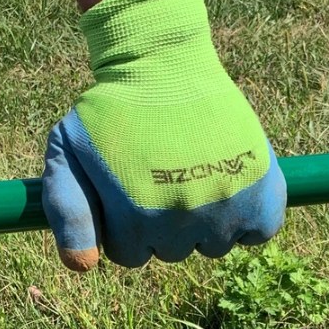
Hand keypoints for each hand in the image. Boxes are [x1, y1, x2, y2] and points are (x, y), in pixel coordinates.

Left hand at [42, 0, 285, 269]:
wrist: (164, 61)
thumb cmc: (113, 109)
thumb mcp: (68, 151)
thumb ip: (66, 210)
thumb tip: (83, 267)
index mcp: (135, 217)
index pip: (131, 254)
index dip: (127, 222)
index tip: (131, 184)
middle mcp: (181, 221)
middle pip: (172, 251)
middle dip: (164, 221)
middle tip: (164, 170)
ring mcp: (224, 211)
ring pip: (213, 245)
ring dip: (205, 219)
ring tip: (196, 170)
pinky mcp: (262, 199)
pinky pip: (259, 233)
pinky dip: (251, 216)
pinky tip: (232, 182)